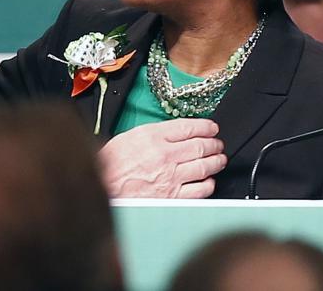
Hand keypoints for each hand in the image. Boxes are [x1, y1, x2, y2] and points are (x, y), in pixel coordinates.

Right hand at [98, 119, 226, 198]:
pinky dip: (209, 183)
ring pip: (205, 166)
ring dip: (216, 161)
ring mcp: (171, 178)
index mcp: (153, 137)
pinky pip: (201, 189)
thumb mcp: (129, 137)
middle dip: (214, 143)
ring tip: (219, 159)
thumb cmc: (112, 165)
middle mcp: (165, 156)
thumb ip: (154, 133)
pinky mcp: (173, 197)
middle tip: (218, 144)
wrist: (103, 189)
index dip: (206, 126)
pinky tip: (208, 180)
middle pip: (201, 145)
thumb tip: (177, 132)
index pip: (189, 127)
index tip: (212, 127)